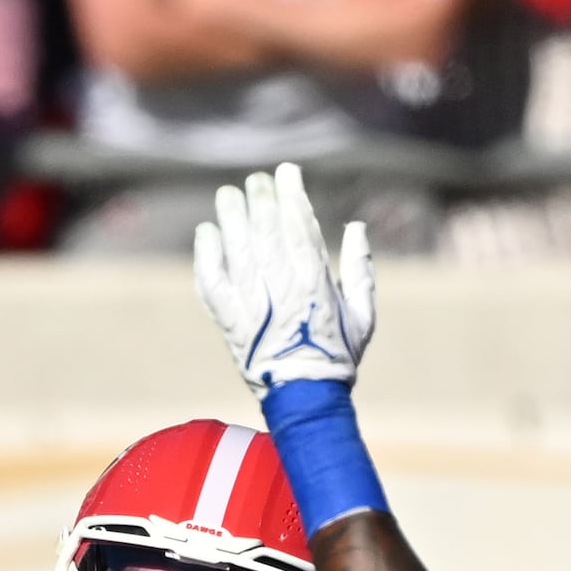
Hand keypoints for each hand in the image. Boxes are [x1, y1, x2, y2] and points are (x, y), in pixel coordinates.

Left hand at [194, 159, 377, 394]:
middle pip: (266, 228)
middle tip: (256, 180)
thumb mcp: (363, 314)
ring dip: (231, 215)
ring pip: (238, 246)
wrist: (304, 399)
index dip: (292, 194)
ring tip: (228, 194)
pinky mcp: (227, 319)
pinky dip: (207, 254)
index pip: (300, 224)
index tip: (286, 172)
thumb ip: (361, 269)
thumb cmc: (337, 357)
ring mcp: (251, 302)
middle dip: (261, 197)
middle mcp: (280, 285)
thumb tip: (355, 228)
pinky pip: (212, 280)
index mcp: (314, 280)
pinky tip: (206, 232)